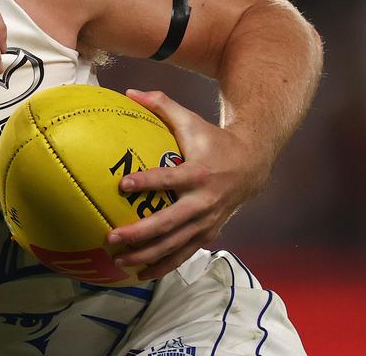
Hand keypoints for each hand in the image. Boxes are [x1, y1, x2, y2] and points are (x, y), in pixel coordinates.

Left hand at [106, 89, 272, 279]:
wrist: (252, 163)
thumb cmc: (212, 139)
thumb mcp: (190, 119)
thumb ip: (160, 105)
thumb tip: (128, 92)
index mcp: (199, 173)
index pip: (170, 179)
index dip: (148, 182)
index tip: (123, 185)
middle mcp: (205, 201)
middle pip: (170, 222)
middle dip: (141, 233)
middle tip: (112, 238)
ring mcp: (208, 221)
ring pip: (176, 244)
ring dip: (148, 256)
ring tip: (120, 262)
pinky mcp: (208, 233)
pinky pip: (184, 253)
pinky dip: (164, 265)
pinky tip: (141, 274)